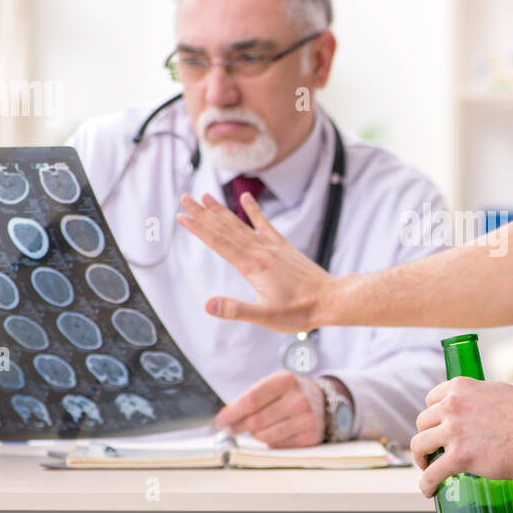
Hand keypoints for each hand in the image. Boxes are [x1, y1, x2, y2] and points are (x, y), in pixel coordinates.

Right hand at [177, 192, 332, 332]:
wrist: (331, 300)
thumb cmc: (300, 312)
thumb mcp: (265, 316)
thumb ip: (236, 310)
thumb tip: (208, 305)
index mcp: (253, 266)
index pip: (219, 243)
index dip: (199, 229)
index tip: (181, 216)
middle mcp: (261, 251)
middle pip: (226, 229)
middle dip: (203, 214)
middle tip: (185, 198)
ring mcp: (273, 247)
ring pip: (241, 224)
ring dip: (222, 210)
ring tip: (206, 196)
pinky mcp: (283, 248)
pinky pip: (265, 225)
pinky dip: (254, 211)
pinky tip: (246, 198)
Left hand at [216, 370, 325, 447]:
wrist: (322, 401)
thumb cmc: (289, 393)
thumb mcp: (274, 384)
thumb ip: (252, 397)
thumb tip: (226, 418)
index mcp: (285, 381)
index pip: (252, 400)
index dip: (232, 412)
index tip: (221, 420)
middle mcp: (298, 399)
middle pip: (256, 421)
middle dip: (237, 426)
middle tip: (230, 428)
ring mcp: (305, 419)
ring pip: (265, 436)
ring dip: (254, 435)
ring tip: (256, 428)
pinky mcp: (309, 437)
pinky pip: (277, 445)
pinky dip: (270, 441)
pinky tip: (274, 432)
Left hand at [410, 377, 512, 497]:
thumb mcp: (504, 390)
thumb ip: (485, 394)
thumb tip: (484, 399)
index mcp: (461, 387)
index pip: (431, 399)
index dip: (433, 415)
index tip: (436, 426)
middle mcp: (452, 405)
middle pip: (422, 422)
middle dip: (427, 436)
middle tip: (434, 449)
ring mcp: (453, 431)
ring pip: (419, 445)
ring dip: (421, 458)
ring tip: (428, 468)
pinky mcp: (458, 457)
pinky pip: (431, 474)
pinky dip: (426, 484)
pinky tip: (430, 490)